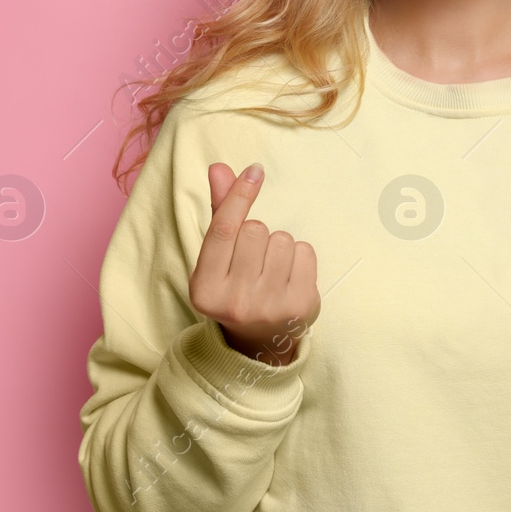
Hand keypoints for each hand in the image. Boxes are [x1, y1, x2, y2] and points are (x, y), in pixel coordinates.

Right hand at [188, 162, 321, 365]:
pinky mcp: (300, 307)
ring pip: (282, 239)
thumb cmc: (235, 288)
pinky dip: (299, 256)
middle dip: (257, 234)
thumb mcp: (218, 258)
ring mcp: (269, 306)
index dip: (239, 196)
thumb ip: (220, 212)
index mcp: (205, 288)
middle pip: (255, 230)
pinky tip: (289, 276)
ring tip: (271, 270)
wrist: (258, 342)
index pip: (224, 229)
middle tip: (253, 261)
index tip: (255, 171)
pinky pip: (305, 251)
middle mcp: (234, 301)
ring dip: (279, 245)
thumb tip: (219, 169)